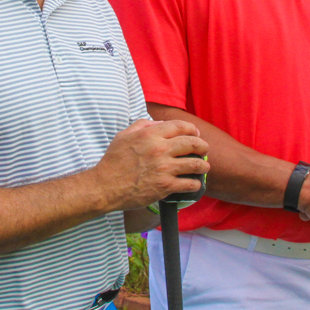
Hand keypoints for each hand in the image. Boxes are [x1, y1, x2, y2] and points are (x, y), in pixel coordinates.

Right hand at [94, 119, 208, 210]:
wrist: (105, 186)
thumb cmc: (113, 161)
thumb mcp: (124, 136)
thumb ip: (142, 125)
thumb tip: (159, 123)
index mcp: (150, 134)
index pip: (180, 126)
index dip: (192, 129)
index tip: (195, 133)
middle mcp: (160, 149)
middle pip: (192, 143)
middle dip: (202, 146)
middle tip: (204, 150)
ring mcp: (164, 168)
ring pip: (195, 164)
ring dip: (203, 166)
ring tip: (204, 167)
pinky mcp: (165, 186)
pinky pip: (188, 184)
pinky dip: (195, 184)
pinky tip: (194, 184)